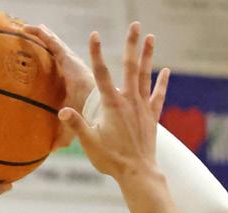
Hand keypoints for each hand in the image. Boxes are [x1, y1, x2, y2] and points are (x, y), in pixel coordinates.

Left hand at [24, 23, 94, 147]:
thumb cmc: (89, 124)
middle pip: (57, 54)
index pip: (60, 72)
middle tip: (34, 35)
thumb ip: (60, 137)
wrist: (99, 117)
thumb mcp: (70, 130)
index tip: (40, 62)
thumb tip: (50, 151)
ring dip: (41, 35)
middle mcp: (72, 72)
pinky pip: (52, 43)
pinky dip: (40, 35)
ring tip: (27, 27)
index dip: (51, 66)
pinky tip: (29, 28)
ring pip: (53, 45)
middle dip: (46, 43)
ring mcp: (71, 64)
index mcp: (73, 85)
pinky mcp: (69, 60)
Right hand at [57, 23, 168, 181]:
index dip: (97, 53)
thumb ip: (76, 124)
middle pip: (130, 66)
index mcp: (112, 104)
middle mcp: (129, 101)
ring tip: (150, 36)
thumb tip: (62, 110)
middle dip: (131, 44)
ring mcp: (143, 107)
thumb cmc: (112, 159)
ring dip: (148, 55)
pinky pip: (158, 95)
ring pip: (146, 75)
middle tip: (135, 24)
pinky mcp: (152, 117)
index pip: (102, 74)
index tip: (94, 34)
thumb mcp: (89, 143)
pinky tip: (166, 71)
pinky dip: (162, 83)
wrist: (138, 173)